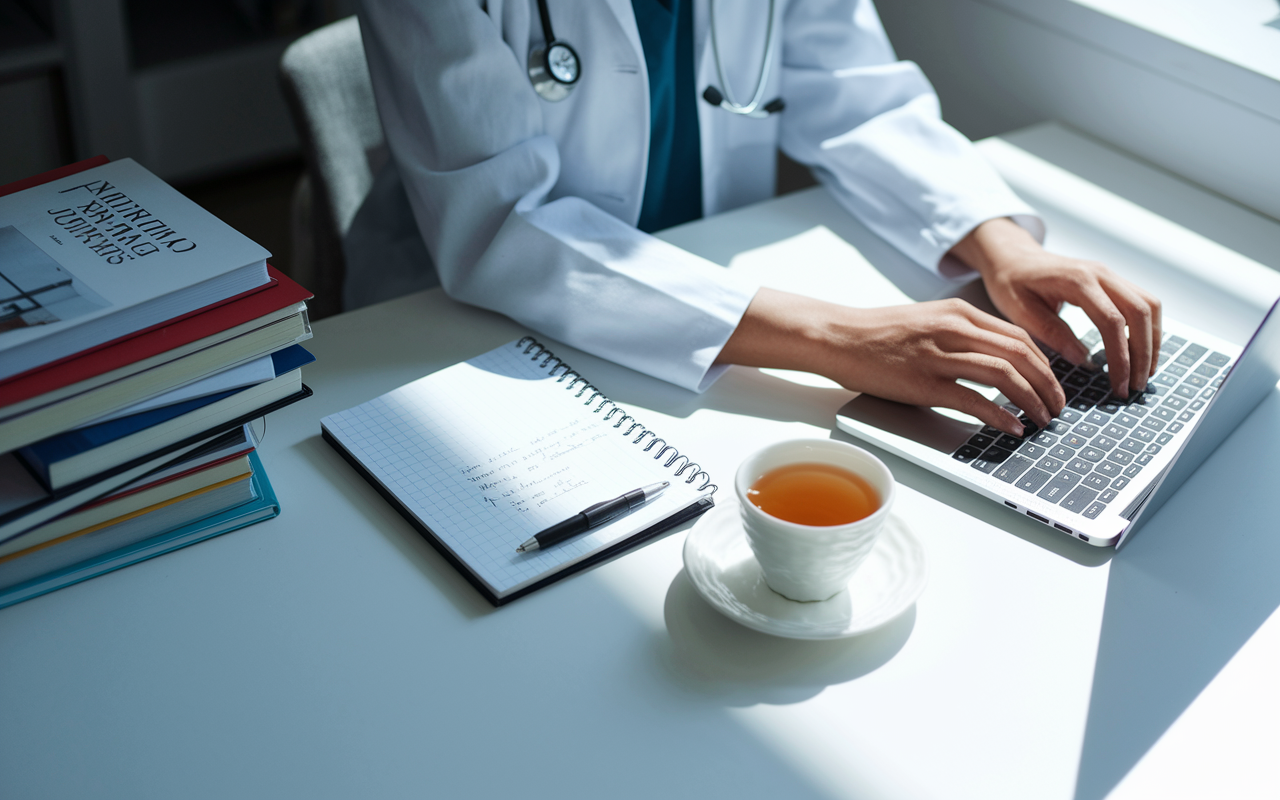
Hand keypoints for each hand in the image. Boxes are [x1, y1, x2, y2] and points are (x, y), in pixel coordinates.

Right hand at [715, 289, 1065, 434]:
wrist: (838, 336)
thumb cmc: (879, 333)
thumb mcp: (928, 319)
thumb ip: (962, 333)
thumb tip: (999, 358)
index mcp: (959, 313)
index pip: (1020, 337)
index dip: (1047, 364)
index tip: (1055, 384)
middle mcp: (954, 329)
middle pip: (1022, 355)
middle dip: (1048, 384)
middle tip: (1058, 407)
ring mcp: (939, 355)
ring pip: (1005, 375)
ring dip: (1032, 400)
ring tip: (1042, 419)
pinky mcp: (923, 382)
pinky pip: (974, 399)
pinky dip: (1000, 415)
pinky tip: (1012, 426)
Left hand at [951, 218, 1161, 397]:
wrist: (1014, 257)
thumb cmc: (1011, 283)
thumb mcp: (1020, 312)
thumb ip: (1052, 334)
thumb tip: (1085, 362)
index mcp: (1076, 280)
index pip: (1112, 321)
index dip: (1121, 357)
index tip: (1119, 386)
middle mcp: (1101, 273)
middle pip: (1141, 312)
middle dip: (1144, 353)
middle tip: (1136, 387)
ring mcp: (1110, 274)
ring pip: (1149, 306)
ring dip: (1152, 341)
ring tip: (1143, 374)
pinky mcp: (1112, 281)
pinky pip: (1142, 303)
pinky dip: (1147, 328)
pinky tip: (1139, 353)